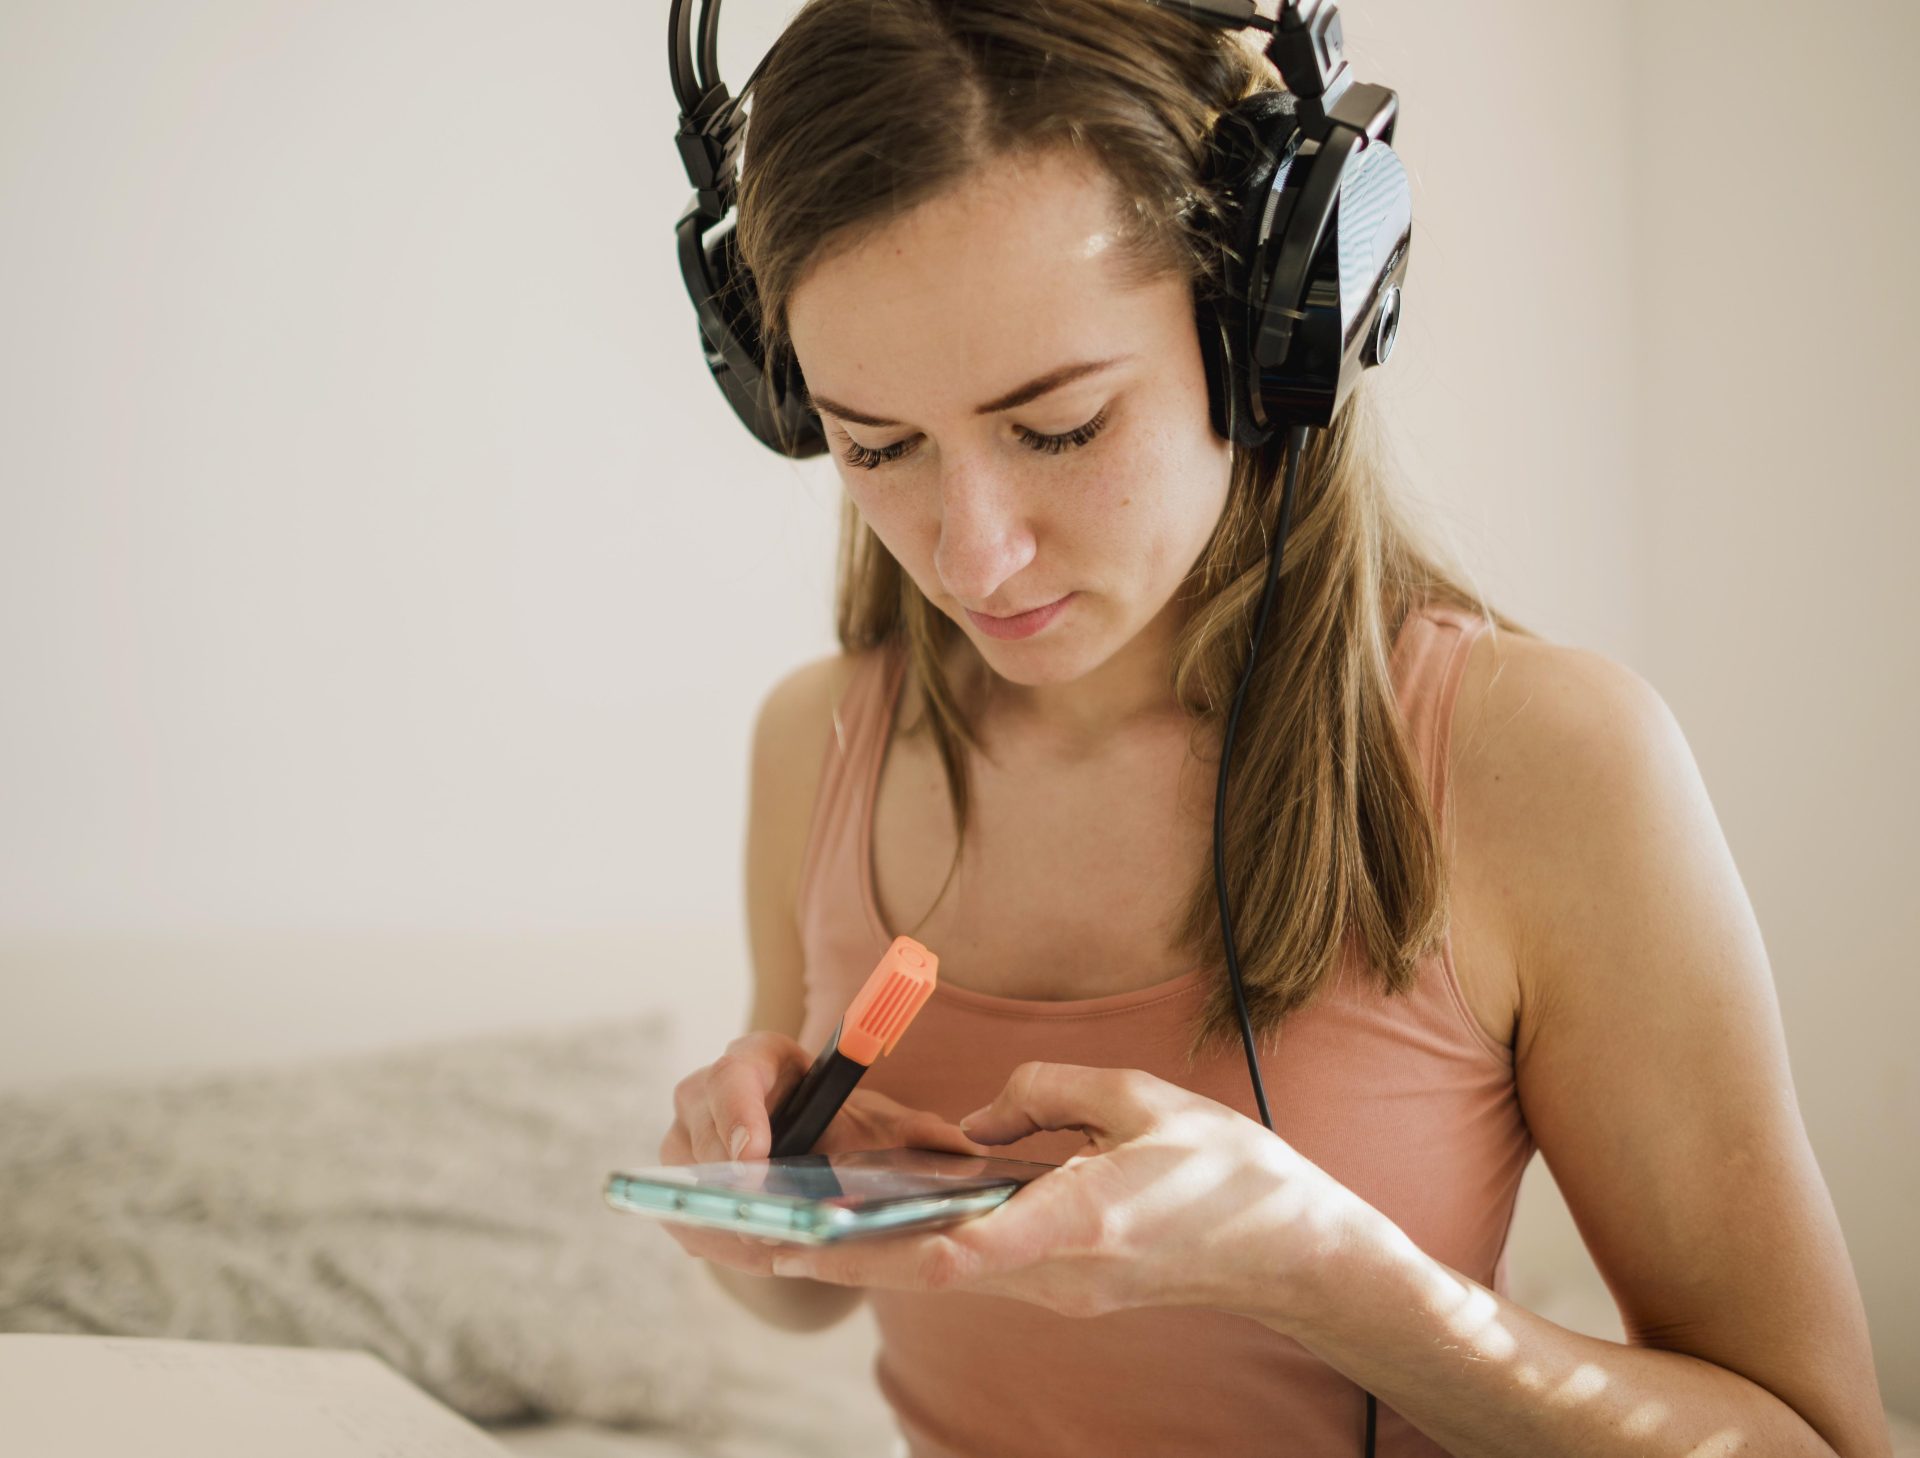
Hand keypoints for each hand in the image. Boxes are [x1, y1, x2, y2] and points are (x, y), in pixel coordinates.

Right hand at [655, 1029, 993, 1277]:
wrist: (819, 1163)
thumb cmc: (848, 1135)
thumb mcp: (885, 1133)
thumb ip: (922, 1136)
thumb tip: (965, 1149)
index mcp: (766, 1061)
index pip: (739, 1067)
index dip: (741, 1108)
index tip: (756, 1154)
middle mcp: (715, 1089)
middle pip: (700, 1115)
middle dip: (725, 1169)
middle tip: (758, 1216)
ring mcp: (689, 1133)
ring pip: (682, 1164)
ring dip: (718, 1207)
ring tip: (758, 1245)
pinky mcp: (680, 1180)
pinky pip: (678, 1206)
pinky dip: (710, 1232)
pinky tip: (746, 1254)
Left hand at [761, 1062, 1384, 1330]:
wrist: (1289, 1250)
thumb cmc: (1229, 1169)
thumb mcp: (1140, 1099)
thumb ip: (1047, 1092)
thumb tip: (976, 1117)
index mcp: (1079, 1223)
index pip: (962, 1251)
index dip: (875, 1246)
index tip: (803, 1238)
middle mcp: (1058, 1273)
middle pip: (924, 1272)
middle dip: (831, 1258)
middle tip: (743, 1239)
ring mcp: (1059, 1292)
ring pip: (939, 1275)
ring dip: (862, 1256)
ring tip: (776, 1228)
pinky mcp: (1062, 1290)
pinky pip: (972, 1269)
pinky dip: (912, 1247)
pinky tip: (866, 1222)